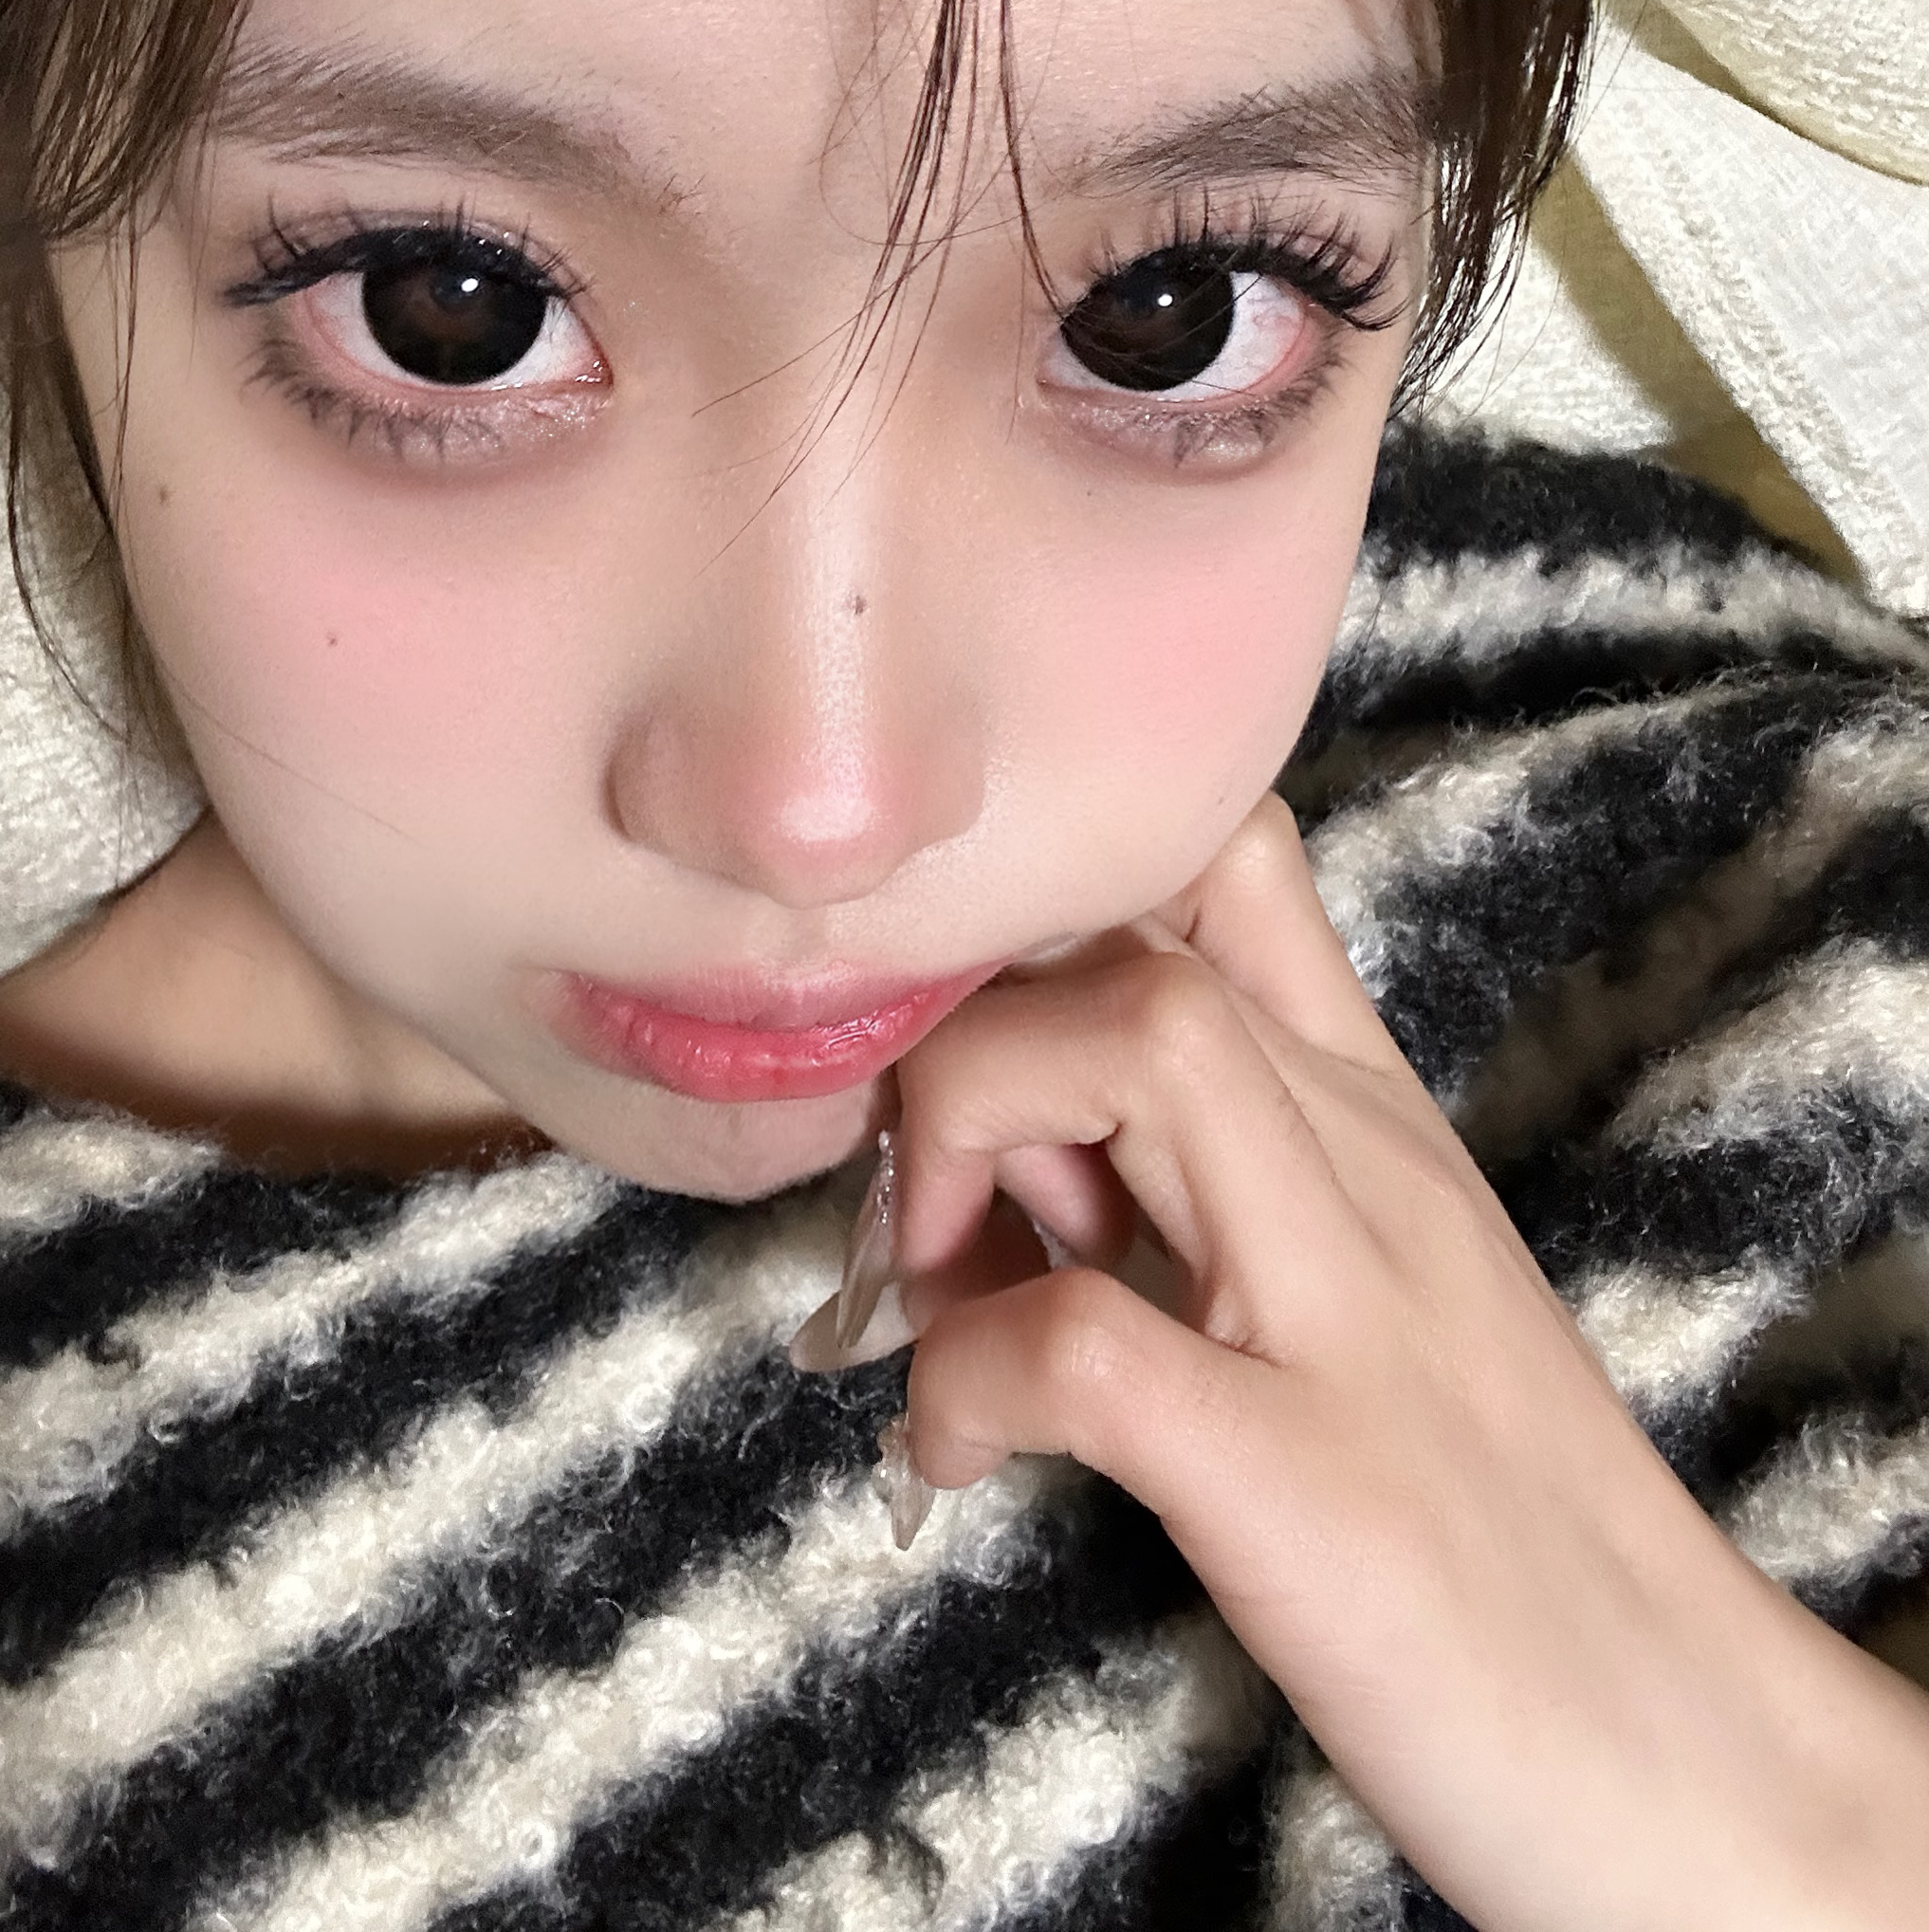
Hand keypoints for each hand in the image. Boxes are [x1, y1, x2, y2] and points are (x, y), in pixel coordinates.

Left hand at [876, 797, 1928, 1931]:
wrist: (1677, 1747)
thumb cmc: (1495, 1516)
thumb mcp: (1378, 1271)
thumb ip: (1224, 1169)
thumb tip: (1016, 1134)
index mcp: (1372, 1115)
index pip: (1224, 858)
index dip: (1052, 889)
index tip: (963, 1027)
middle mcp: (1363, 1166)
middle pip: (1139, 927)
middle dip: (966, 1028)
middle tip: (928, 1203)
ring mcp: (1337, 1312)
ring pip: (1133, 1044)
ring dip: (962, 1137)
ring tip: (938, 1294)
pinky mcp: (1297, 1476)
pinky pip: (1077, 1342)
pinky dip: (966, 1379)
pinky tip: (961, 1453)